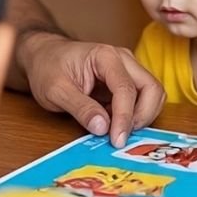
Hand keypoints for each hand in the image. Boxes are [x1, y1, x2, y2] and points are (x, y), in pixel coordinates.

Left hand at [17, 32, 164, 146]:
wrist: (43, 56)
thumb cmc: (47, 68)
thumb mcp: (55, 90)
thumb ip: (80, 108)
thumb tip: (102, 128)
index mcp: (105, 56)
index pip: (126, 88)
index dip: (124, 117)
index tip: (117, 140)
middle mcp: (123, 59)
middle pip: (152, 88)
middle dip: (142, 116)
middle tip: (122, 137)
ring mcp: (127, 70)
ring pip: (153, 94)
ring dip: (142, 117)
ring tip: (117, 131)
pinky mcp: (127, 82)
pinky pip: (142, 100)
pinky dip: (135, 116)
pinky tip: (115, 125)